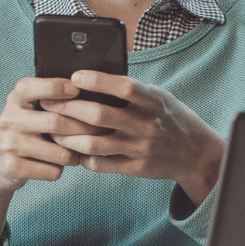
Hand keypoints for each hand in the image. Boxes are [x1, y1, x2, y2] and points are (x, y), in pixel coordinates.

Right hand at [0, 77, 103, 245]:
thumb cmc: (24, 131)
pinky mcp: (12, 167)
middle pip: (56, 122)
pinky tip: (56, 165)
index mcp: (15, 100)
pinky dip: (60, 170)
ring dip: (74, 155)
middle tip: (99, 131)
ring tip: (76, 152)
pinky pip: (52, 171)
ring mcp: (8, 144)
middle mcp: (8, 119)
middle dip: (83, 128)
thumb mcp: (28, 109)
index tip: (77, 90)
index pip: (32, 88)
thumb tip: (90, 95)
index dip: (56, 87)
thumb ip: (50, 101)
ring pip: (60, 152)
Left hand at [42, 70, 224, 208]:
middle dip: (68, 108)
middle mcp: (147, 124)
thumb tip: (92, 77)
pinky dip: (83, 157)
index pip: (123, 87)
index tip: (74, 77)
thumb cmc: (170, 117)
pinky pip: (101, 164)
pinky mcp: (136, 169)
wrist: (196, 154)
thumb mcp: (158, 97)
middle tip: (48, 103)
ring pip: (94, 144)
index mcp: (153, 101)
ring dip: (68, 137)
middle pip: (99, 115)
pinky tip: (73, 149)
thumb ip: (131, 90)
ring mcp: (141, 148)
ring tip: (54, 129)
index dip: (97, 81)